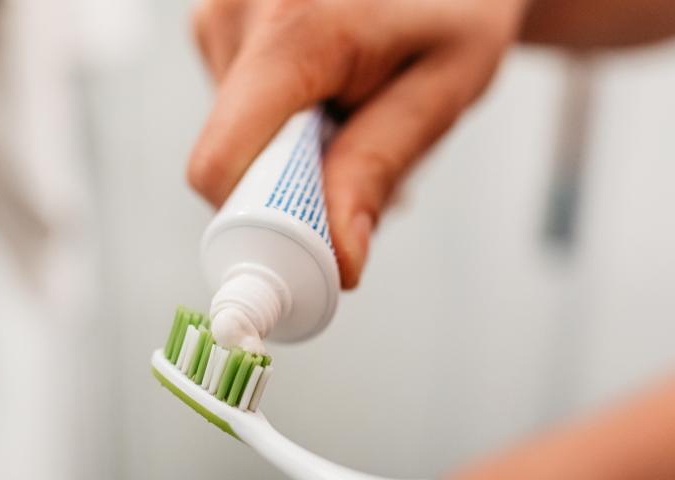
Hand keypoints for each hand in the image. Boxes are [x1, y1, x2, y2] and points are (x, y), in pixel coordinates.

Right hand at [187, 0, 525, 287]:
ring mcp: (218, 10)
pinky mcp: (216, 18)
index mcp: (293, 27)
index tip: (311, 259)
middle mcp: (236, 11)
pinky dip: (284, 118)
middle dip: (292, 184)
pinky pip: (237, 109)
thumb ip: (381, 167)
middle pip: (231, 160)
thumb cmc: (458, 1)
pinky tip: (331, 84)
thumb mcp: (445, 84)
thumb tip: (338, 259)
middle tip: (363, 159)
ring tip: (355, 103)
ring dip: (293, 149)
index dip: (260, 228)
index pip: (222, 166)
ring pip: (234, 139)